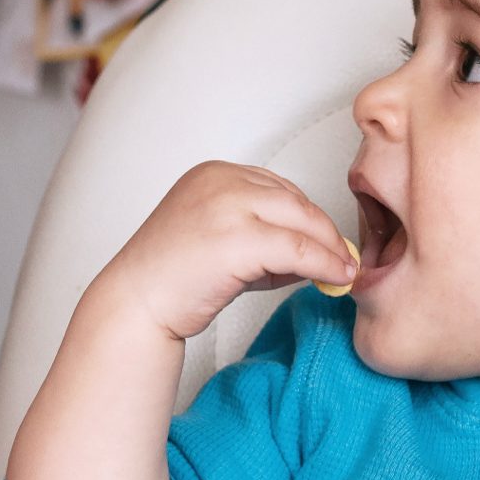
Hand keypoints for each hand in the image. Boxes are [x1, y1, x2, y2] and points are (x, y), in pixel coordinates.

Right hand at [98, 161, 357, 344]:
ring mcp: (227, 207)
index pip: (279, 188)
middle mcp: (220, 181)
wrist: (135, 305)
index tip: (324, 244)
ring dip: (331, 249)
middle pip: (296, 201)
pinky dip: (326, 264)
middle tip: (344, 260)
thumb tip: (321, 253)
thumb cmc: (172, 280)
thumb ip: (266, 237)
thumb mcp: (223, 243)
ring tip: (343, 271)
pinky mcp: (237, 239)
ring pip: (303, 222)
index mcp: (213, 173)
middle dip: (325, 233)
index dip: (306, 219)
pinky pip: (299, 249)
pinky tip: (337, 278)